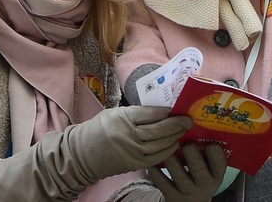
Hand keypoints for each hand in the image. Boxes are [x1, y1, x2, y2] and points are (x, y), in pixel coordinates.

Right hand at [68, 106, 192, 182]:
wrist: (83, 153)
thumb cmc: (99, 129)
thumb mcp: (114, 113)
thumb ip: (135, 113)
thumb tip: (159, 111)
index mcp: (123, 118)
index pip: (150, 113)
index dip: (165, 111)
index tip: (175, 109)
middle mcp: (128, 135)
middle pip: (159, 129)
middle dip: (176, 124)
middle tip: (187, 120)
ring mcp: (132, 151)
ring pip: (160, 144)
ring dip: (175, 137)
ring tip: (184, 130)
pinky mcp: (134, 164)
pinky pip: (157, 158)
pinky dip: (168, 151)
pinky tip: (175, 144)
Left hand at [148, 143, 226, 201]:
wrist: (189, 201)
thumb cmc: (198, 174)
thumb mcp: (207, 167)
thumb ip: (204, 150)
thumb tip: (193, 120)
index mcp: (215, 175)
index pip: (220, 165)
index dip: (216, 154)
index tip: (210, 142)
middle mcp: (204, 184)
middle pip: (199, 170)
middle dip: (192, 154)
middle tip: (186, 143)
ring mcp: (188, 191)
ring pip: (179, 176)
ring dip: (171, 160)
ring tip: (166, 147)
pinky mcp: (173, 196)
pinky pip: (163, 184)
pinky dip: (157, 173)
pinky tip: (153, 163)